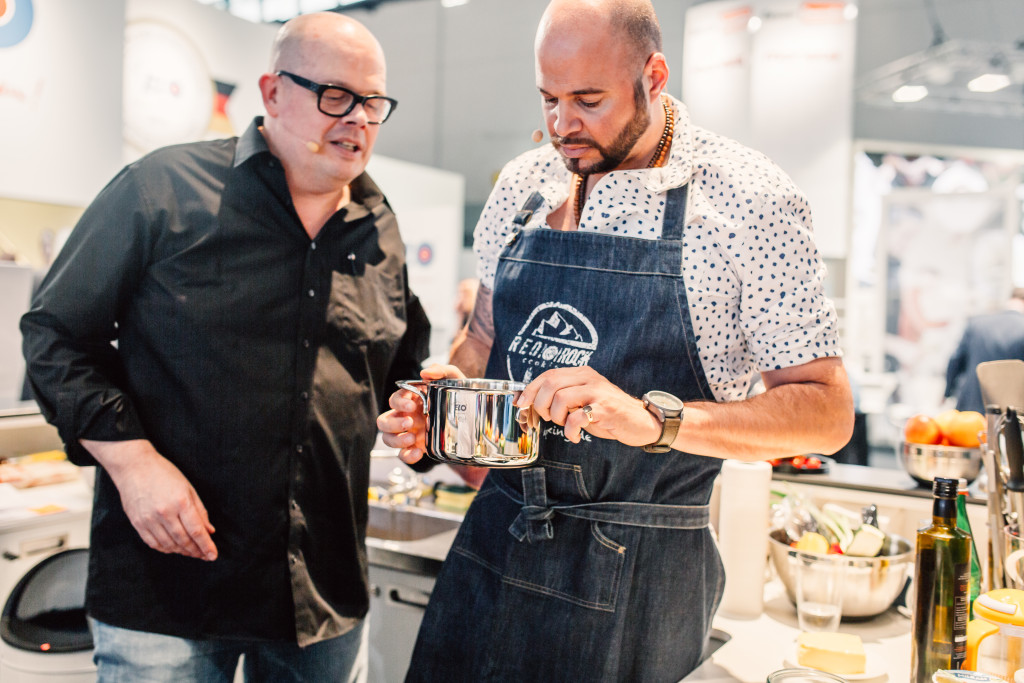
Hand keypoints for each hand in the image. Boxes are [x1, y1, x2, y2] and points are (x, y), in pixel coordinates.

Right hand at [81, 439, 217, 560]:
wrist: (134, 467)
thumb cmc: (164, 474)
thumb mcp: (188, 488)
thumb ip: (200, 511)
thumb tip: (209, 531)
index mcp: (181, 502)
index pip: (197, 531)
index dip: (206, 546)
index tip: (212, 556)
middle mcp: (165, 513)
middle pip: (184, 540)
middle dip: (196, 551)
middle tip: (203, 555)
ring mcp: (149, 519)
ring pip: (169, 544)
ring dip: (182, 551)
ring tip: (191, 552)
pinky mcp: (137, 523)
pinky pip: (153, 543)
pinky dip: (165, 549)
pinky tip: (173, 548)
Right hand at [377, 364, 465, 464]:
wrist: (472, 417)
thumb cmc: (458, 393)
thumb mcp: (453, 379)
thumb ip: (441, 370)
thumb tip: (425, 373)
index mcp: (411, 400)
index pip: (395, 400)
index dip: (399, 403)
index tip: (411, 406)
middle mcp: (406, 416)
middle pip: (384, 421)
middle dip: (393, 423)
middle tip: (410, 423)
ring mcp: (409, 433)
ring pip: (388, 438)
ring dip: (396, 440)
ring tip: (413, 439)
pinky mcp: (416, 447)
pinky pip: (403, 454)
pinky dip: (407, 456)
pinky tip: (418, 453)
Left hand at [515, 366, 661, 446]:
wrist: (641, 422)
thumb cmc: (608, 413)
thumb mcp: (584, 400)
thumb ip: (564, 396)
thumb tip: (531, 403)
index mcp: (581, 373)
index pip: (548, 375)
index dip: (530, 389)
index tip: (521, 404)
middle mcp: (588, 378)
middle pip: (550, 384)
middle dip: (540, 405)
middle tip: (548, 418)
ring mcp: (597, 391)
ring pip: (560, 399)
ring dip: (556, 418)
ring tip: (567, 425)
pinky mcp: (605, 408)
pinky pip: (576, 418)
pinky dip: (570, 431)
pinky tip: (576, 436)